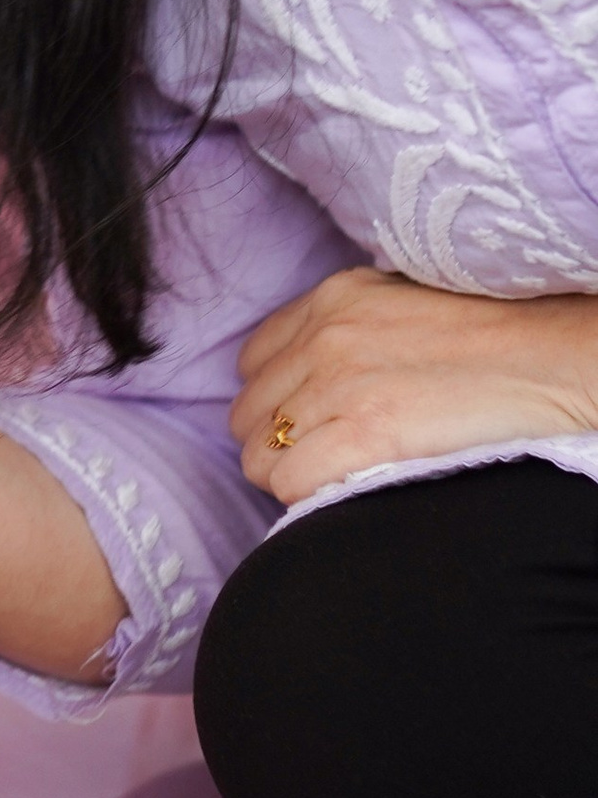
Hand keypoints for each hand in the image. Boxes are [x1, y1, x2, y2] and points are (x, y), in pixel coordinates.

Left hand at [234, 265, 597, 504]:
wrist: (549, 360)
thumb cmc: (492, 337)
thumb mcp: (402, 302)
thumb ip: (350, 326)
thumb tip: (315, 369)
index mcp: (332, 300)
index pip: (253, 361)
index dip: (273, 400)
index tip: (302, 422)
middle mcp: (324, 338)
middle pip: (247, 412)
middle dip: (275, 443)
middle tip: (320, 459)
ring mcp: (339, 386)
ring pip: (258, 455)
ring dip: (286, 475)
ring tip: (331, 479)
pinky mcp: (365, 433)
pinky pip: (289, 482)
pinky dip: (306, 497)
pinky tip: (343, 493)